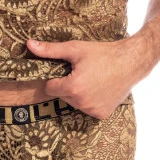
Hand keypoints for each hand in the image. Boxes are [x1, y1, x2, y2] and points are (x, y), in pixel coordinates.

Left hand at [26, 37, 149, 118]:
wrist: (130, 62)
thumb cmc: (103, 53)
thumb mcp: (75, 49)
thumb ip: (50, 50)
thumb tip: (29, 45)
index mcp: (72, 88)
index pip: (50, 87)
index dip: (56, 77)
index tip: (67, 69)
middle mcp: (81, 103)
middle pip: (62, 95)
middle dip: (67, 85)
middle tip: (82, 72)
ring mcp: (92, 110)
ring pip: (74, 103)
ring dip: (78, 93)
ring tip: (92, 79)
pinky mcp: (102, 114)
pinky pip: (88, 108)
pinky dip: (90, 100)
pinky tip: (99, 88)